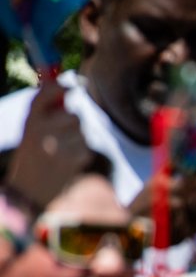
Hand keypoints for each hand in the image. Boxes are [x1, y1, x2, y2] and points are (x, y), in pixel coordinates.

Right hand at [3, 81, 94, 208]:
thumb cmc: (32, 156)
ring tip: (62, 149)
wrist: (30, 191)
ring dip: (77, 138)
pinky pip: (86, 147)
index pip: (45, 95)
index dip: (60, 87)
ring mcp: (57, 146)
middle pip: (73, 115)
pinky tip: (67, 160)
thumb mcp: (30, 131)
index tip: (69, 86)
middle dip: (72, 122)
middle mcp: (42, 132)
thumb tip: (63, 84)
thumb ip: (45, 110)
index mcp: (29, 122)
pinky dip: (80, 152)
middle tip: (62, 132)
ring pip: (82, 131)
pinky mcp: (71, 160)